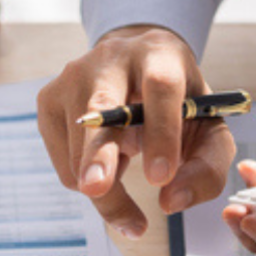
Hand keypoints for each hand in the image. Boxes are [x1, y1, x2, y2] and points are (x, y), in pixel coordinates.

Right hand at [36, 26, 235, 238]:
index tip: (161, 176)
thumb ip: (206, 167)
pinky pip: (65, 164)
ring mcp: (71, 78)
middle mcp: (110, 58)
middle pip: (101, 107)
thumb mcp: (207, 128)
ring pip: (79, 149)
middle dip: (100, 152)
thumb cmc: (177, 103)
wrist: (136, 66)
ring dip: (106, 188)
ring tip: (124, 184)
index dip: (162, 132)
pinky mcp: (48, 101)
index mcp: (159, 54)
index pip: (160, 87)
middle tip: (98, 189)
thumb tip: (172, 200)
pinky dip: (88, 178)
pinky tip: (105, 160)